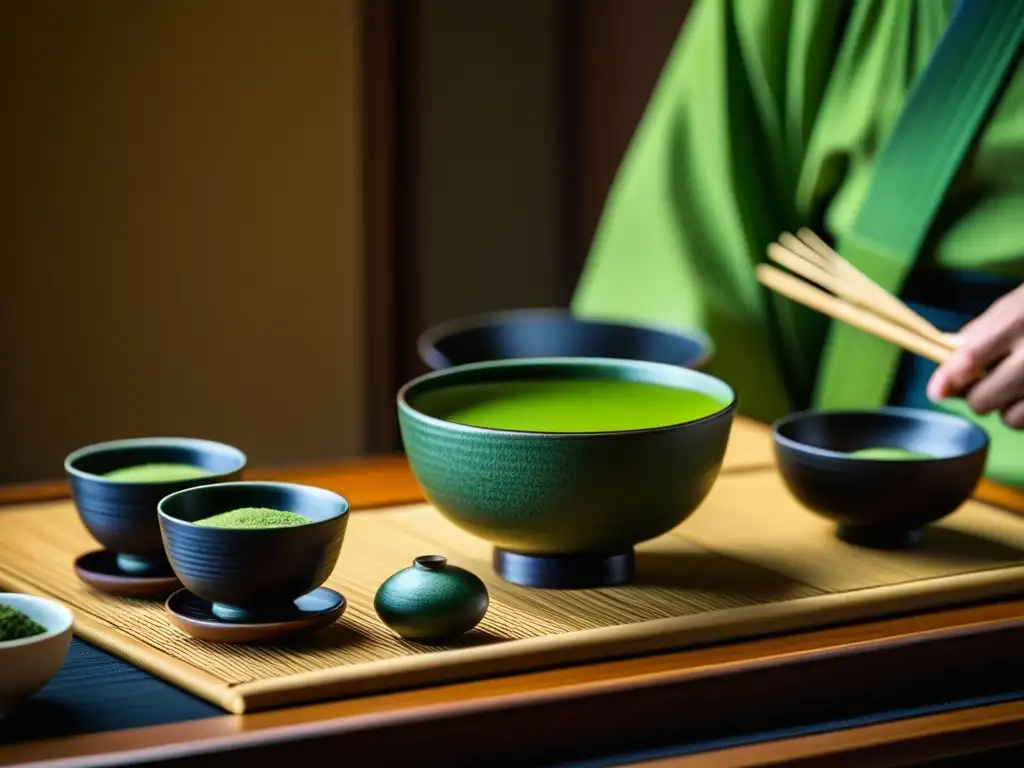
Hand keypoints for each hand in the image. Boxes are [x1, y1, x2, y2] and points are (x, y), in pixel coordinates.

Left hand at [927, 283, 1023, 426]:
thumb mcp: (1007, 309)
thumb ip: (973, 340)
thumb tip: (943, 379)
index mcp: (1017, 320)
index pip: (971, 357)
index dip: (949, 379)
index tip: (936, 392)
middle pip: (983, 399)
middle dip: (977, 396)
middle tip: (985, 383)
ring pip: (1010, 419)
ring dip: (1005, 409)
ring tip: (1015, 387)